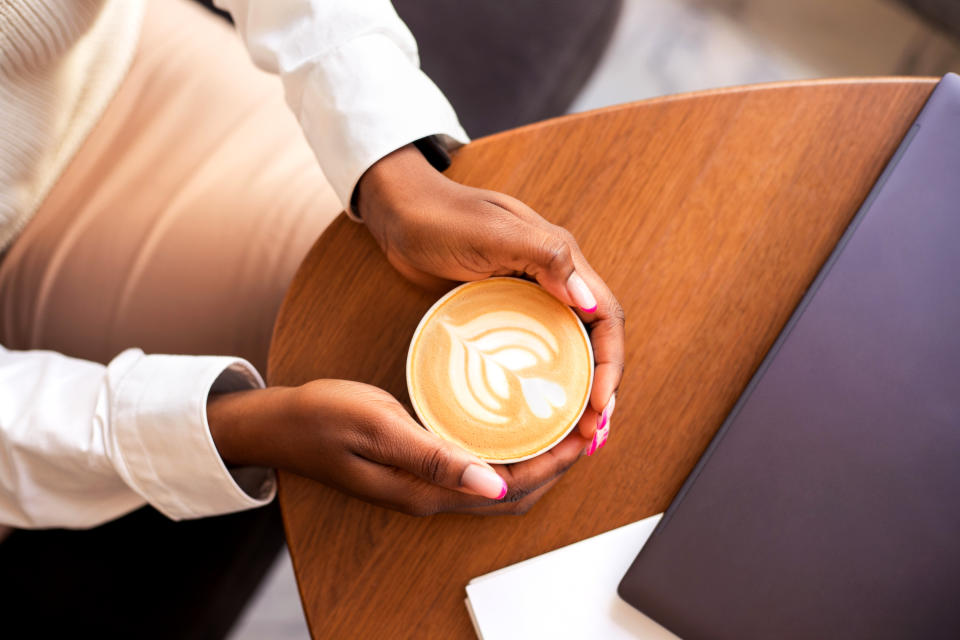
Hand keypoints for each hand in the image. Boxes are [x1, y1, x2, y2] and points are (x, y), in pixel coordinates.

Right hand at [207, 380, 588, 515]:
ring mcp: (426, 484)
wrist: (279, 425)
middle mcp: (433, 495)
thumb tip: (494, 486)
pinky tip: (515, 424)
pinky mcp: (420, 468)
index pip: (511, 489)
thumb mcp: (379, 427)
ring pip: (500, 482)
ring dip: (537, 459)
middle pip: (515, 493)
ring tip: (563, 423)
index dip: (555, 465)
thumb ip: (434, 457)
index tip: (585, 433)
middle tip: (587, 425)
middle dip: (557, 464)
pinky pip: (479, 468)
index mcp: (427, 490)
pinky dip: (508, 451)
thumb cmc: (322, 418)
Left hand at [356, 145, 623, 448]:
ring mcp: (529, 296)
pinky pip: (534, 352)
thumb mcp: (490, 233)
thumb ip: (543, 257)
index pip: (606, 316)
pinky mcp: (503, 311)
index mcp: (561, 258)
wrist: (397, 213)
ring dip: (576, 393)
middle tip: (592, 436)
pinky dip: (543, 383)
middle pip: (593, 341)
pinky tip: (535, 413)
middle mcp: (553, 279)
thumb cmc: (438, 218)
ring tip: (572, 437)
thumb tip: (588, 299)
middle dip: (600, 389)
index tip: (600, 404)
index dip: (611, 362)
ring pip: (567, 351)